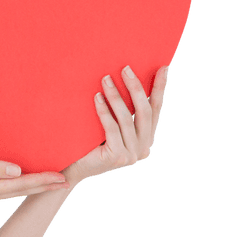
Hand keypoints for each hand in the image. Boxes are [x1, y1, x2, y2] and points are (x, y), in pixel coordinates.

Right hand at [0, 150, 68, 207]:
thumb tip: (17, 171)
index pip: (21, 185)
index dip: (44, 181)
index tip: (65, 178)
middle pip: (22, 189)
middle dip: (44, 185)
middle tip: (68, 180)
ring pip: (14, 189)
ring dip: (33, 184)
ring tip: (50, 179)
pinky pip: (3, 186)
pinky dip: (18, 182)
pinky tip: (21, 176)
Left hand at [63, 65, 169, 186]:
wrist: (74, 169)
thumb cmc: (91, 143)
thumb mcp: (112, 126)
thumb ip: (123, 113)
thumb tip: (127, 78)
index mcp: (147, 139)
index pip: (156, 110)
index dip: (160, 88)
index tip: (163, 68)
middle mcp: (144, 148)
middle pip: (145, 112)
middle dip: (136, 88)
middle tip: (125, 68)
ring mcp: (132, 155)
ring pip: (127, 119)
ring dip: (116, 96)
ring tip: (105, 79)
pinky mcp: (118, 158)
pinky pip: (112, 128)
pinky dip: (105, 110)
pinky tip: (97, 97)